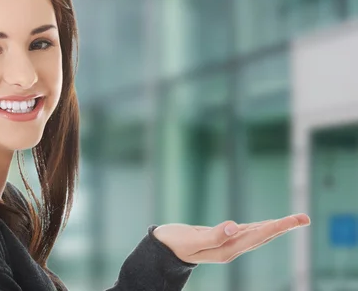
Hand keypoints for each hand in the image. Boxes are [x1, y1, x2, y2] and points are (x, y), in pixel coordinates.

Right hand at [152, 213, 309, 263]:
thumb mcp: (191, 240)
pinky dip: (262, 227)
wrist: (163, 249)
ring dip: (277, 227)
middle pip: (264, 237)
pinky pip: (249, 232)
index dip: (275, 228)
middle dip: (284, 227)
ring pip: (259, 235)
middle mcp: (232, 248)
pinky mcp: (223, 238)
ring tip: (295, 220)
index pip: (257, 237)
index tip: (292, 220)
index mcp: (227, 250)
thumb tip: (235, 226)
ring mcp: (229, 244)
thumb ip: (213, 235)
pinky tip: (269, 225)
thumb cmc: (174, 243)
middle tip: (304, 218)